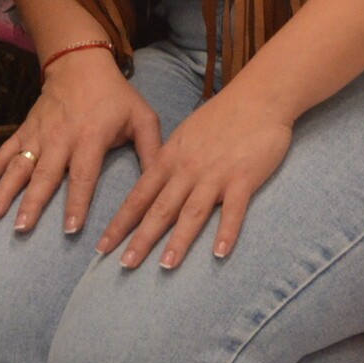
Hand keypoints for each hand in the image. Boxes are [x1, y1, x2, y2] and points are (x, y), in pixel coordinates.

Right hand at [0, 49, 161, 236]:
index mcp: (91, 137)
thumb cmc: (116, 96)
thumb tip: (161, 183)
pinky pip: (2, 153)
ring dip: (5, 191)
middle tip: (22, 229)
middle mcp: (61, 138)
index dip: (77, 202)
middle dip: (33, 203)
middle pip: (45, 175)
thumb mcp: (142, 118)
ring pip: (19, 166)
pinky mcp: (23, 131)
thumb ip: (152, 150)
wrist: (80, 64)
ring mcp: (38, 134)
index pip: (83, 175)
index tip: (71, 229)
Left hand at [96, 82, 293, 269]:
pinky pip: (234, 209)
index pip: (139, 196)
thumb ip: (170, 159)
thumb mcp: (186, 133)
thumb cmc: (223, 114)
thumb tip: (152, 180)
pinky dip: (227, 232)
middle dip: (141, 239)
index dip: (120, 223)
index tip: (103, 247)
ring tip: (165, 266)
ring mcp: (216, 174)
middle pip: (160, 209)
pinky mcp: (243, 177)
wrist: (260, 96)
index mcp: (171, 158)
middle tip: (124, 266)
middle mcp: (188, 169)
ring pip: (192, 212)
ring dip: (178, 241)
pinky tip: (220, 253)